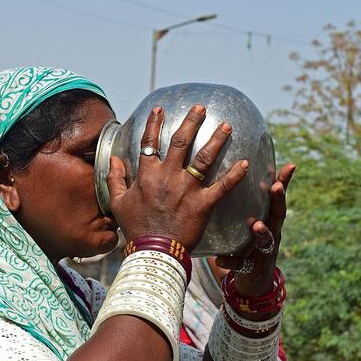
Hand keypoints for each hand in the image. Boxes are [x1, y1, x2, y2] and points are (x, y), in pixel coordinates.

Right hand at [107, 105, 248, 250]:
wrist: (153, 251)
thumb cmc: (135, 228)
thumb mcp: (118, 202)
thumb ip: (115, 179)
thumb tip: (114, 159)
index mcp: (148, 175)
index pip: (150, 143)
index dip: (154, 124)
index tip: (160, 110)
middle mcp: (168, 176)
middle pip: (180, 142)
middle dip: (191, 122)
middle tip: (201, 108)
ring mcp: (187, 189)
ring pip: (204, 158)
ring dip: (216, 140)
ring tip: (227, 126)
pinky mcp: (203, 204)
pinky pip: (222, 187)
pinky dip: (234, 175)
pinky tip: (245, 163)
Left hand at [215, 163, 295, 296]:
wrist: (253, 281)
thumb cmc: (251, 242)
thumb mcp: (253, 220)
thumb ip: (251, 203)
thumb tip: (242, 168)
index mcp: (270, 219)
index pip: (278, 198)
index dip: (285, 182)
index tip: (290, 165)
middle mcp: (272, 234)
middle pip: (278, 215)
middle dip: (278, 201)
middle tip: (276, 187)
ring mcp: (264, 252)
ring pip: (266, 240)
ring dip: (263, 232)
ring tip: (257, 225)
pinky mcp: (252, 268)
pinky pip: (241, 264)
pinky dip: (231, 262)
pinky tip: (220, 260)